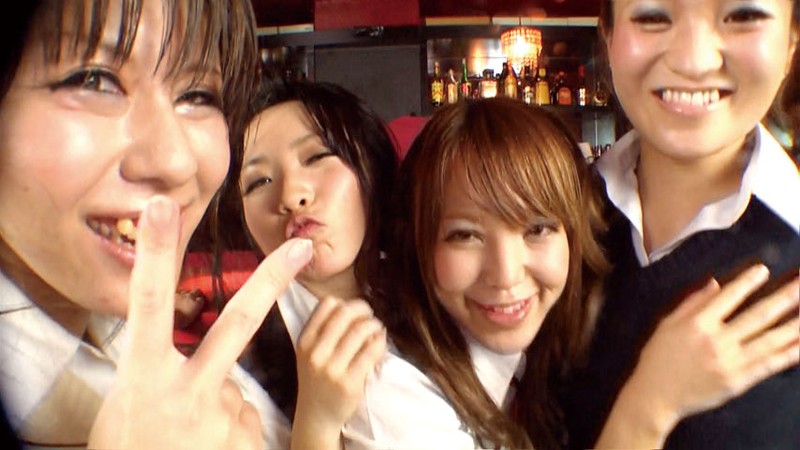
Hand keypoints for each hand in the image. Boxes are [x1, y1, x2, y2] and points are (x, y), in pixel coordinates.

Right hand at [88, 196, 311, 449]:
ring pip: (233, 388)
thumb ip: (160, 376)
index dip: (156, 254)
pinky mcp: (245, 437)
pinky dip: (228, 428)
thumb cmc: (130, 449)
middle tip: (304, 247)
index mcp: (145, 377)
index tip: (162, 208)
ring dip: (217, 405)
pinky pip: (243, 418)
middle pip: (237, 323)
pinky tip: (206, 448)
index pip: (147, 304)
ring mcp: (221, 417)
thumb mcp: (126, 408)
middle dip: (273, 280)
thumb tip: (195, 364)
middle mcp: (187, 391)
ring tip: (188, 438)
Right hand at [292, 296, 386, 449]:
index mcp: (305, 341)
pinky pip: (371, 351)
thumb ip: (325, 330)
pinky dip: (381, 342)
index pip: (327, 305)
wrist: (316, 417)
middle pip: (345, 314)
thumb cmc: (317, 380)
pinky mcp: (349, 383)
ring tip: (378, 330)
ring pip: (360, 331)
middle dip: (364, 310)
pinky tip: (380, 344)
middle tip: (371, 317)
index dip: (347, 303)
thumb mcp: (310, 353)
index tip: (356, 312)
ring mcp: (332, 369)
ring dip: (375, 325)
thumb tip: (355, 307)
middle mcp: (316, 353)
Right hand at [598, 264, 798, 447]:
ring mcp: (730, 362)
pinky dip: (788, 355)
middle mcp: (717, 341)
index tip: (763, 270)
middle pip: (758, 315)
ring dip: (794, 325)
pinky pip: (769, 365)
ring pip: (770, 340)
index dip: (748, 281)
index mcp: (697, 323)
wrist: (655, 395)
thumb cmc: (658, 358)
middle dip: (784, 298)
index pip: (729, 296)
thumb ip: (693, 302)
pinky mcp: (738, 381)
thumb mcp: (668, 323)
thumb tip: (716, 283)